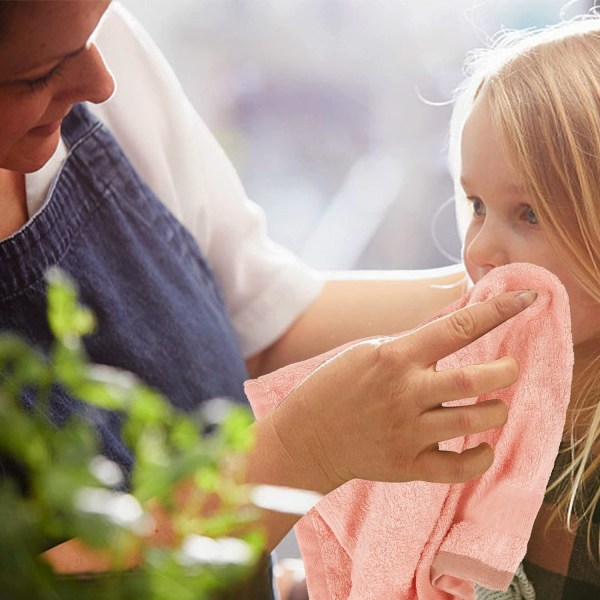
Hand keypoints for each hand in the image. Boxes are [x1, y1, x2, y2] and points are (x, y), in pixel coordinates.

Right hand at [271, 289, 535, 492]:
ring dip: (497, 410)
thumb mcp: (367, 351)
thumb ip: (409, 346)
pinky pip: (460, 466)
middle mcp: (406, 392)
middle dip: (506, 371)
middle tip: (509, 368)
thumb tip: (453, 335)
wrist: (305, 438)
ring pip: (476, 419)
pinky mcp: (408, 465)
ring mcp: (408, 432)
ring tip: (493, 405)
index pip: (458, 326)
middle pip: (476, 378)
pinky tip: (482, 446)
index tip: (528, 297)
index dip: (498, 309)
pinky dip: (481, 457)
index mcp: (395, 357)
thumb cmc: (334, 388)